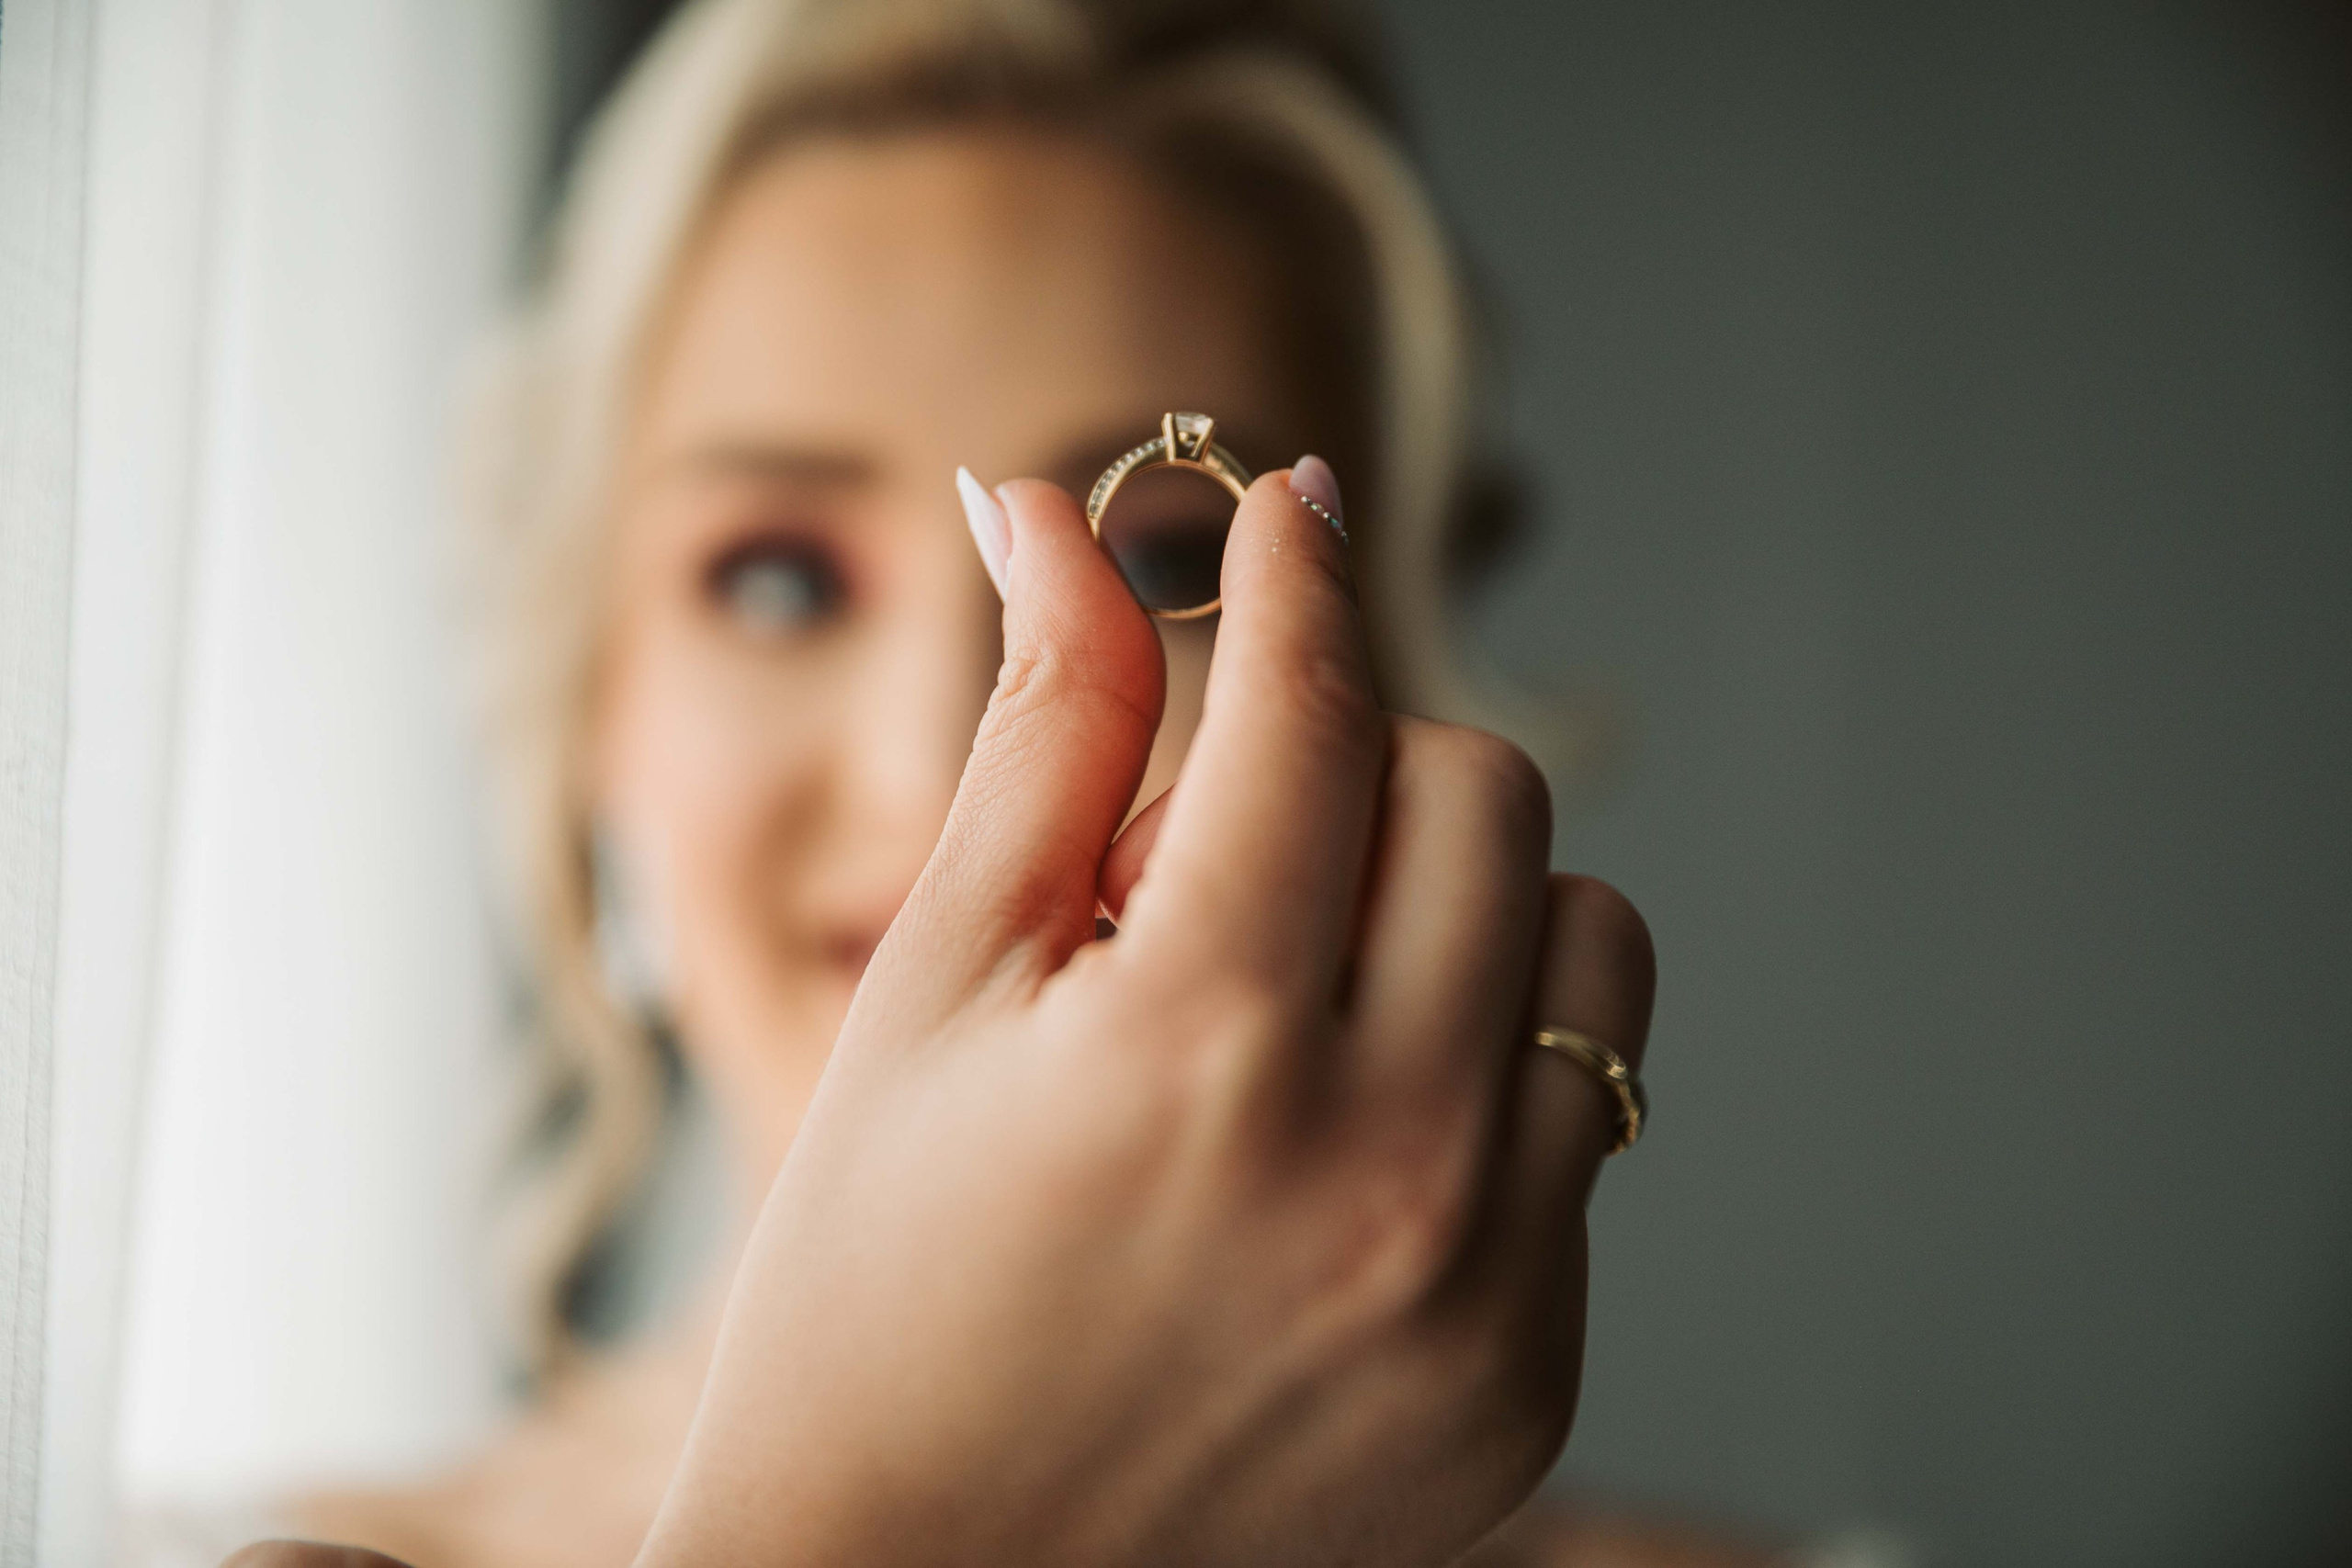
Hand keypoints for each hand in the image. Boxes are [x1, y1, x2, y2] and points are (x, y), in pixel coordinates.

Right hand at [636, 467, 1652, 1567]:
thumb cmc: (869, 1292)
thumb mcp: (928, 994)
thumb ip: (1033, 736)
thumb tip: (1052, 512)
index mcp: (1203, 1042)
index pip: (1312, 705)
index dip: (1290, 571)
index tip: (1285, 501)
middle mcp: (1388, 1163)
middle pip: (1482, 797)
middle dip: (1352, 766)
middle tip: (1200, 868)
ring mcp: (1487, 1287)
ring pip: (1588, 946)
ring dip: (1454, 912)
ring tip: (1287, 1002)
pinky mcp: (1532, 1376)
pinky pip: (1581, 1125)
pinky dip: (1477, 1079)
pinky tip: (1325, 1147)